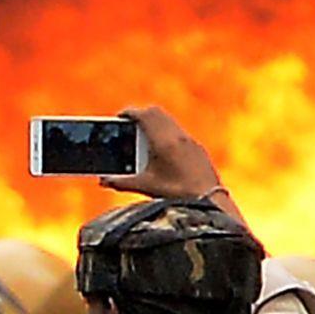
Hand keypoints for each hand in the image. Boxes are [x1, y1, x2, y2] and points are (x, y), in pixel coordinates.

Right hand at [100, 105, 226, 205]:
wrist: (211, 200)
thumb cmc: (178, 194)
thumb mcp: (146, 187)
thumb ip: (121, 182)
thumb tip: (103, 181)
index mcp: (163, 141)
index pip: (144, 115)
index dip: (129, 113)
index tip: (120, 117)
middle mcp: (178, 137)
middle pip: (157, 113)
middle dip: (141, 115)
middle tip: (129, 125)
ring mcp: (191, 142)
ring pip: (170, 122)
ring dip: (155, 124)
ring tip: (143, 136)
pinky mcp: (198, 149)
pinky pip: (180, 133)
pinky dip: (168, 134)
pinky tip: (162, 150)